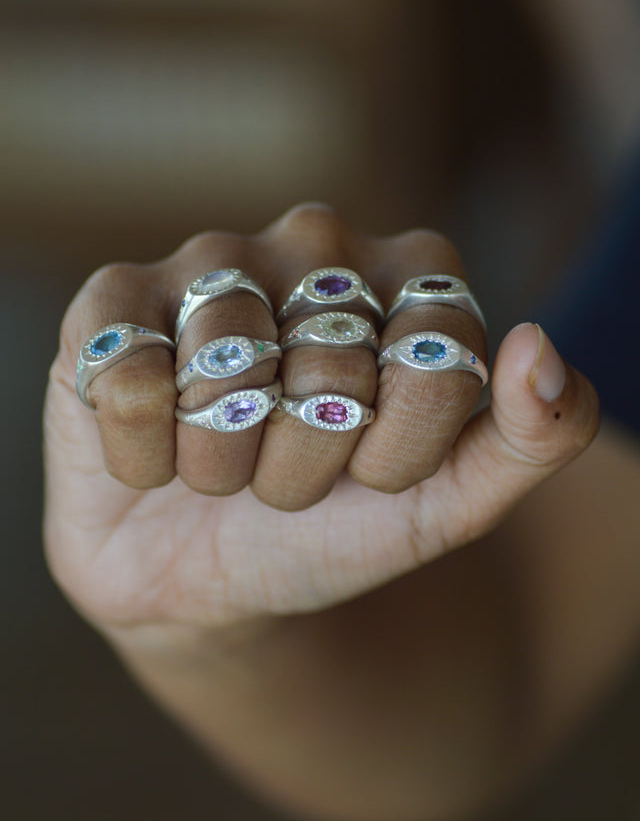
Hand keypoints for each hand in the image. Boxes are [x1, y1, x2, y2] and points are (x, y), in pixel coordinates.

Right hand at [44, 204, 597, 636]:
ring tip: (219, 462)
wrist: (212, 578)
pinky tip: (152, 454)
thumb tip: (541, 346)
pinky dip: (146, 458)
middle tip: (285, 472)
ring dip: (225, 466)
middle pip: (330, 370)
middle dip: (307, 465)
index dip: (399, 452)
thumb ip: (535, 436)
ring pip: (227, 375)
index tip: (371, 472)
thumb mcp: (451, 501)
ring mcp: (208, 260)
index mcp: (413, 273)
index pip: (437, 362)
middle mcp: (312, 242)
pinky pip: (135, 385)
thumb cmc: (333, 524)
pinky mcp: (109, 302)